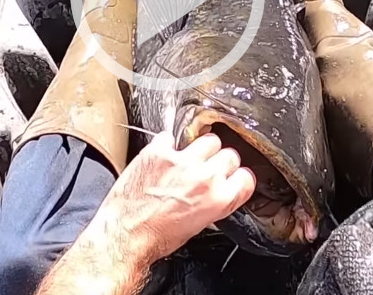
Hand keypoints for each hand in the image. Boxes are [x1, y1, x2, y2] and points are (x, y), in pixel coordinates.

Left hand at [90, 131, 256, 264]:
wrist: (125, 235)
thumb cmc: (157, 237)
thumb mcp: (199, 226)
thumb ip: (214, 203)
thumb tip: (217, 191)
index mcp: (219, 199)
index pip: (246, 177)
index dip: (238, 177)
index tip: (232, 178)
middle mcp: (205, 177)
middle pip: (230, 154)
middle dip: (220, 161)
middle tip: (206, 170)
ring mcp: (182, 161)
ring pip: (208, 139)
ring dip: (200, 148)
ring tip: (188, 160)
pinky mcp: (159, 151)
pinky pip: (172, 136)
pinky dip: (169, 144)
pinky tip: (164, 156)